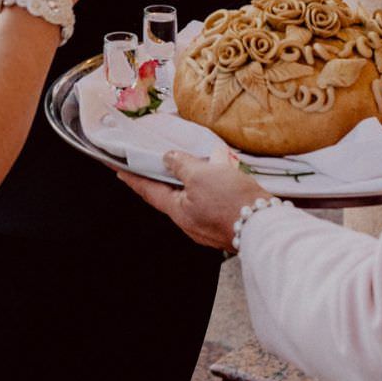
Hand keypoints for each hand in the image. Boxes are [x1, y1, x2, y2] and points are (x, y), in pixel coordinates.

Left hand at [118, 151, 265, 251]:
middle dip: (166, 173)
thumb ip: (181, 165)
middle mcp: (189, 220)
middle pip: (171, 192)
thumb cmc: (230, 201)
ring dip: (194, 173)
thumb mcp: (200, 175)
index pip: (147, 190)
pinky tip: (221, 164)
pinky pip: (212, 195)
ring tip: (198, 155)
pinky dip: (212, 178)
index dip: (132, 177)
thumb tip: (167, 159)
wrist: (265, 225)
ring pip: (194, 192)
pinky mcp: (225, 219)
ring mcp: (207, 222)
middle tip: (156, 157)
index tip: (116, 169)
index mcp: (178, 210)